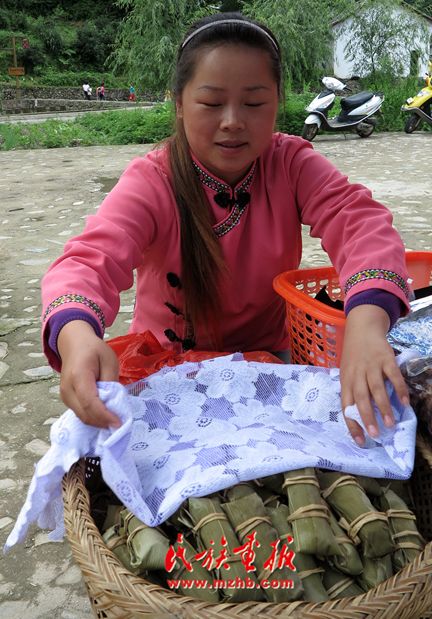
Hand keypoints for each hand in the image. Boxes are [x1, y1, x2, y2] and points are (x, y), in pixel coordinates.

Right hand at [57, 320, 120, 427]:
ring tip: (115, 419)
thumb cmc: (93, 350)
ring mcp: (64, 396)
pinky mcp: (67, 400)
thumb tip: (113, 403)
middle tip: (121, 424)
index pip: (90, 402)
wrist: (74, 344)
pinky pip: (81, 413)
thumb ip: (111, 381)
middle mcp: (67, 389)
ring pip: (82, 417)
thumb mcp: (109, 360)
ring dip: (99, 422)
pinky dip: (94, 417)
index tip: (119, 423)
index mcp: (78, 376)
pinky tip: (106, 415)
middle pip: (85, 414)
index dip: (104, 416)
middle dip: (103, 422)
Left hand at [340, 305, 408, 444]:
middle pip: (360, 398)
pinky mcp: (385, 359)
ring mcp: (371, 366)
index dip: (352, 424)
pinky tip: (405, 403)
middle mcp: (356, 374)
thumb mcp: (347, 373)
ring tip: (391, 424)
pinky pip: (393, 376)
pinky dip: (399, 389)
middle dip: (367, 417)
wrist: (361, 329)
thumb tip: (360, 416)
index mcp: (345, 380)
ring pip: (376, 389)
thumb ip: (353, 391)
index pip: (346, 405)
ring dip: (384, 407)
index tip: (360, 441)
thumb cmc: (354, 357)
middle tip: (376, 434)